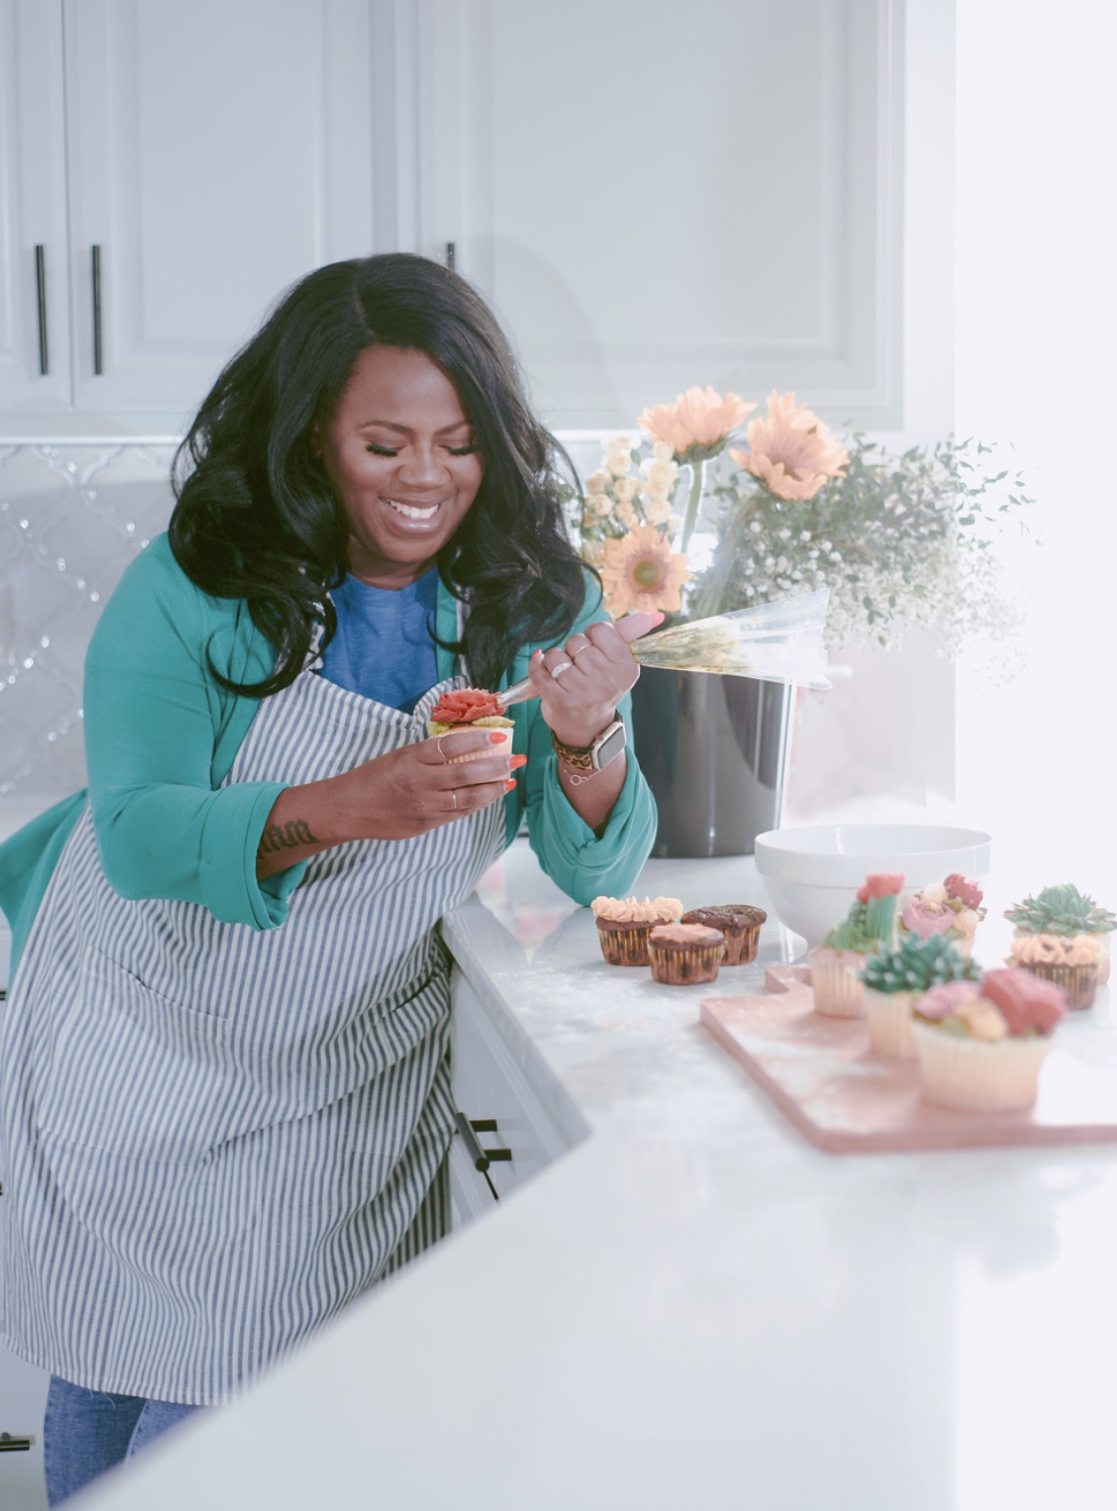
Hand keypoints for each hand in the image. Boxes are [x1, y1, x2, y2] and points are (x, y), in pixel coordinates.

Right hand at [335, 727, 519, 841]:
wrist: (349, 809)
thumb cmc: (374, 777)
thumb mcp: (400, 755)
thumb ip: (430, 753)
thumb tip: (466, 745)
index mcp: (411, 759)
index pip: (450, 747)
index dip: (478, 741)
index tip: (499, 737)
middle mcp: (419, 783)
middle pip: (465, 774)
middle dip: (496, 766)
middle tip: (517, 759)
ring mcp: (424, 806)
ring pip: (467, 799)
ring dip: (493, 789)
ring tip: (509, 780)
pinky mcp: (425, 824)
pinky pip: (458, 814)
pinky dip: (477, 804)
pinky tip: (490, 796)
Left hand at [528, 610, 662, 746]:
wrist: (588, 727)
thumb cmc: (601, 686)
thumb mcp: (619, 662)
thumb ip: (630, 634)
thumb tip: (656, 615)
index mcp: (626, 668)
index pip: (601, 629)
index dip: (592, 637)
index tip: (595, 652)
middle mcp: (608, 681)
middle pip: (577, 641)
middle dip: (573, 651)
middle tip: (581, 669)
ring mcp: (584, 693)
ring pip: (556, 655)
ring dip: (555, 662)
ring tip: (565, 677)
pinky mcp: (561, 701)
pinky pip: (540, 670)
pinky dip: (538, 668)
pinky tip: (546, 675)